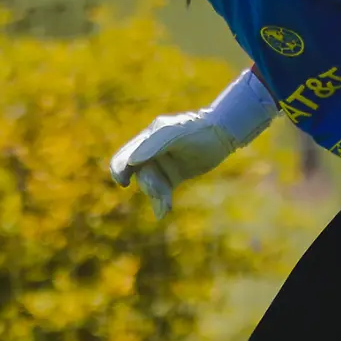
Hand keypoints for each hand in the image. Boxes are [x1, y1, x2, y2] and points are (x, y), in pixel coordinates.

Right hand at [110, 112, 235, 217]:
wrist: (221, 134)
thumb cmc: (196, 128)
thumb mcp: (174, 133)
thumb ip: (153, 145)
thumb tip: (132, 162)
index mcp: (145, 139)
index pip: (124, 157)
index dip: (119, 170)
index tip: (123, 182)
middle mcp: (150, 153)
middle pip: (140, 175)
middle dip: (148, 185)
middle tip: (159, 193)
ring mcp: (162, 166)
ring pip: (151, 186)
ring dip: (156, 196)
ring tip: (165, 208)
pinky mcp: (173, 177)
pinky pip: (163, 192)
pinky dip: (161, 202)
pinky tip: (163, 212)